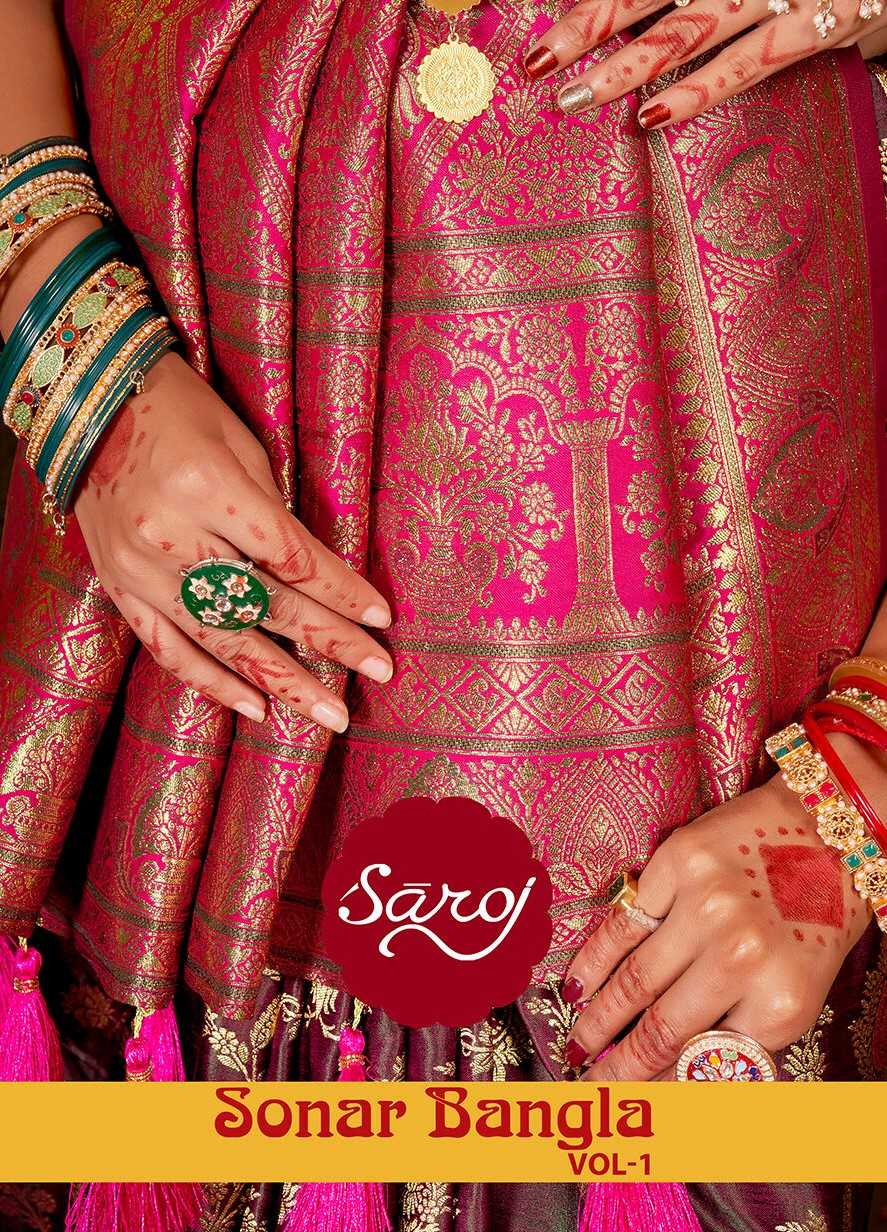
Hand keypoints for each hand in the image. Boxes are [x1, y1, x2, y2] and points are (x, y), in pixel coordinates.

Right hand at [73, 351, 393, 729]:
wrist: (86, 406)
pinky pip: (168, 649)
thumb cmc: (179, 411)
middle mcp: (171, 535)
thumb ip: (274, 513)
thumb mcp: (240, 445)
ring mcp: (139, 569)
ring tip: (329, 715)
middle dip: (329, 642)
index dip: (340, 592)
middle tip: (379, 671)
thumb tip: (318, 577)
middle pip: (265, 604)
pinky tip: (256, 709)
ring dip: (282, 681)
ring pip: (222, 640)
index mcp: (209, 487)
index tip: (381, 619)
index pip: (291, 557)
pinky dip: (212, 683)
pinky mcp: (119, 589)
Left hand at [524, 0, 886, 129]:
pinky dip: (697, 92)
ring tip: (575, 98)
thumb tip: (634, 28)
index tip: (540, 42)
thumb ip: (686, 0)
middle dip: (588, 30)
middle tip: (539, 68)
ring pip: (686, 30)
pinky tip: (651, 118)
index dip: (590, 7)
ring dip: (625, 66)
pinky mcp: (814, 26)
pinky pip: (746, 65)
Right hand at [562, 770, 872, 1078]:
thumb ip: (741, 1033)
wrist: (825, 830)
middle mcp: (741, 958)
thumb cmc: (815, 917)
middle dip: (619, 1068)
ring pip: (633, 981)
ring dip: (598, 1019)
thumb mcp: (796, 991)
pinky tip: (576, 985)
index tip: (630, 1105)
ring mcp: (706, 908)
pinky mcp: (678, 864)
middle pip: (661, 1030)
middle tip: (589, 1085)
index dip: (660, 1089)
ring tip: (577, 1044)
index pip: (704, 1064)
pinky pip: (624, 925)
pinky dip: (595, 961)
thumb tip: (673, 1077)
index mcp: (780, 1002)